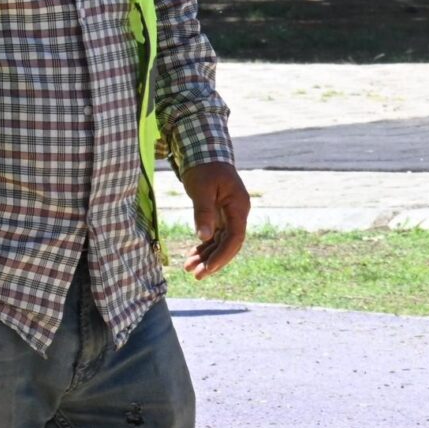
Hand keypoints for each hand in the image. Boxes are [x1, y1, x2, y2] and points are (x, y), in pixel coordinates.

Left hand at [180, 161, 250, 277]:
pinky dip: (204, 247)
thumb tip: (204, 237)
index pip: (235, 237)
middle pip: (229, 244)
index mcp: (238, 207)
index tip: (208, 268)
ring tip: (190, 270)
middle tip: (197, 275)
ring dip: (207, 257)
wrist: (204, 152)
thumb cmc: (204, 168)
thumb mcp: (201, 189)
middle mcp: (237, 213)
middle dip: (214, 261)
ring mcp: (229, 215)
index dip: (222, 255)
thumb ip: (203, 212)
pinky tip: (192, 257)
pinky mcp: (219, 215)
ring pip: (221, 243)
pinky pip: (214, 236)